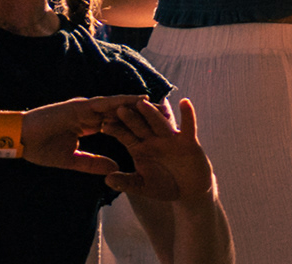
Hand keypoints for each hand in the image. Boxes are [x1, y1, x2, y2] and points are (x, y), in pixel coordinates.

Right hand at [16, 94, 160, 177]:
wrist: (19, 138)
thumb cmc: (40, 148)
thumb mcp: (71, 160)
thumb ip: (92, 163)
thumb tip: (113, 169)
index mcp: (88, 125)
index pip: (116, 124)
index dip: (133, 126)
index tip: (152, 129)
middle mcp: (90, 114)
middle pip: (120, 112)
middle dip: (139, 113)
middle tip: (163, 113)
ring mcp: (85, 108)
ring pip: (116, 105)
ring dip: (136, 103)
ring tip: (158, 104)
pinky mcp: (79, 106)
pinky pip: (104, 103)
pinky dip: (121, 101)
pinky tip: (136, 100)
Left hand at [87, 96, 215, 202]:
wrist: (188, 190)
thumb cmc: (164, 186)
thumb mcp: (142, 186)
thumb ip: (126, 182)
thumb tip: (107, 179)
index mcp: (141, 148)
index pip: (126, 136)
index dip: (116, 130)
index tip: (103, 124)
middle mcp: (154, 140)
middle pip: (140, 126)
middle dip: (130, 118)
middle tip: (118, 108)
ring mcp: (171, 139)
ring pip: (160, 123)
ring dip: (152, 113)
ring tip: (142, 103)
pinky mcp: (189, 141)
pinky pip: (188, 126)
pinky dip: (188, 114)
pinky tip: (185, 102)